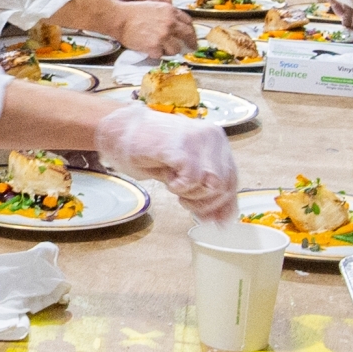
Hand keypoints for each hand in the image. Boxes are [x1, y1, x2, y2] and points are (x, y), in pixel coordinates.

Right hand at [96, 101, 240, 221]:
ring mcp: (198, 140)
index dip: (221, 205)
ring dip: (193, 195)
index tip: (209, 220)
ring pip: (215, 184)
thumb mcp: (183, 172)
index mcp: (217, 142)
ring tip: (175, 187)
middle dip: (205, 204)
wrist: (120, 129)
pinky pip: (193, 179)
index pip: (233, 180)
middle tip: (184, 200)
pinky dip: (179, 187)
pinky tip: (169, 179)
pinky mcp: (181, 146)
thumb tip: (223, 222)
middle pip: (226, 186)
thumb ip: (206, 191)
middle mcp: (213, 137)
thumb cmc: (150, 151)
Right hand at [109, 0, 195, 56]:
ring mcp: (163, 36)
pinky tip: (151, 49)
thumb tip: (175, 24)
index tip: (191, 35)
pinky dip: (157, 53)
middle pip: (188, 35)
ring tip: (162, 48)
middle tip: (191, 48)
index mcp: (170, 11)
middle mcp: (169, 23)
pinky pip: (161, 55)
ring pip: (176, 49)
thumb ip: (167, 14)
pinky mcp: (155, 47)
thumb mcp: (154, 6)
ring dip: (171, 50)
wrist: (119, 19)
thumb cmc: (132, 12)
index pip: (188, 22)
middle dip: (191, 43)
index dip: (191, 30)